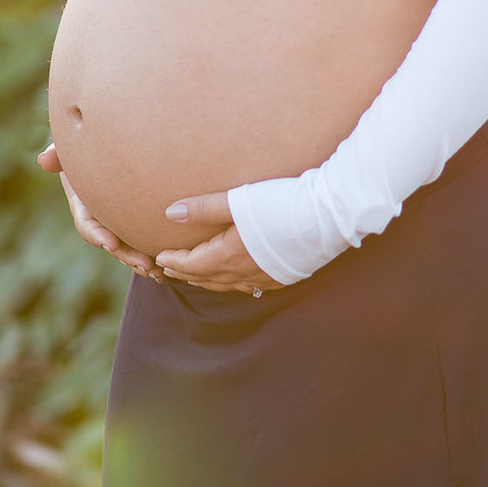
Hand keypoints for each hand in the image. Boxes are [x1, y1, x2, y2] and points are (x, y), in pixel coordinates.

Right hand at [36, 144, 163, 281]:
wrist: (108, 152)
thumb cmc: (86, 151)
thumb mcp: (71, 151)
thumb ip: (59, 154)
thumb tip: (44, 159)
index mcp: (84, 206)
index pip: (87, 224)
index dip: (97, 235)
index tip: (111, 243)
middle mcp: (101, 221)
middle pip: (112, 243)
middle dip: (128, 255)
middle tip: (147, 265)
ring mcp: (118, 224)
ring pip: (129, 248)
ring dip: (143, 261)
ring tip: (160, 271)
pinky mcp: (136, 223)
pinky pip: (144, 241)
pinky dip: (155, 252)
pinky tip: (171, 263)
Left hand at [155, 193, 286, 294]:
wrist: (328, 216)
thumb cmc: (282, 202)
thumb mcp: (238, 199)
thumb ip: (203, 208)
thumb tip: (169, 213)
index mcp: (228, 256)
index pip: (192, 264)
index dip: (174, 261)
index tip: (160, 256)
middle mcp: (244, 273)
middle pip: (207, 278)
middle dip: (186, 273)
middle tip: (170, 269)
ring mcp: (266, 277)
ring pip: (228, 285)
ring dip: (208, 280)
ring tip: (196, 275)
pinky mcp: (284, 277)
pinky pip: (250, 286)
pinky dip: (234, 283)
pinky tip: (236, 278)